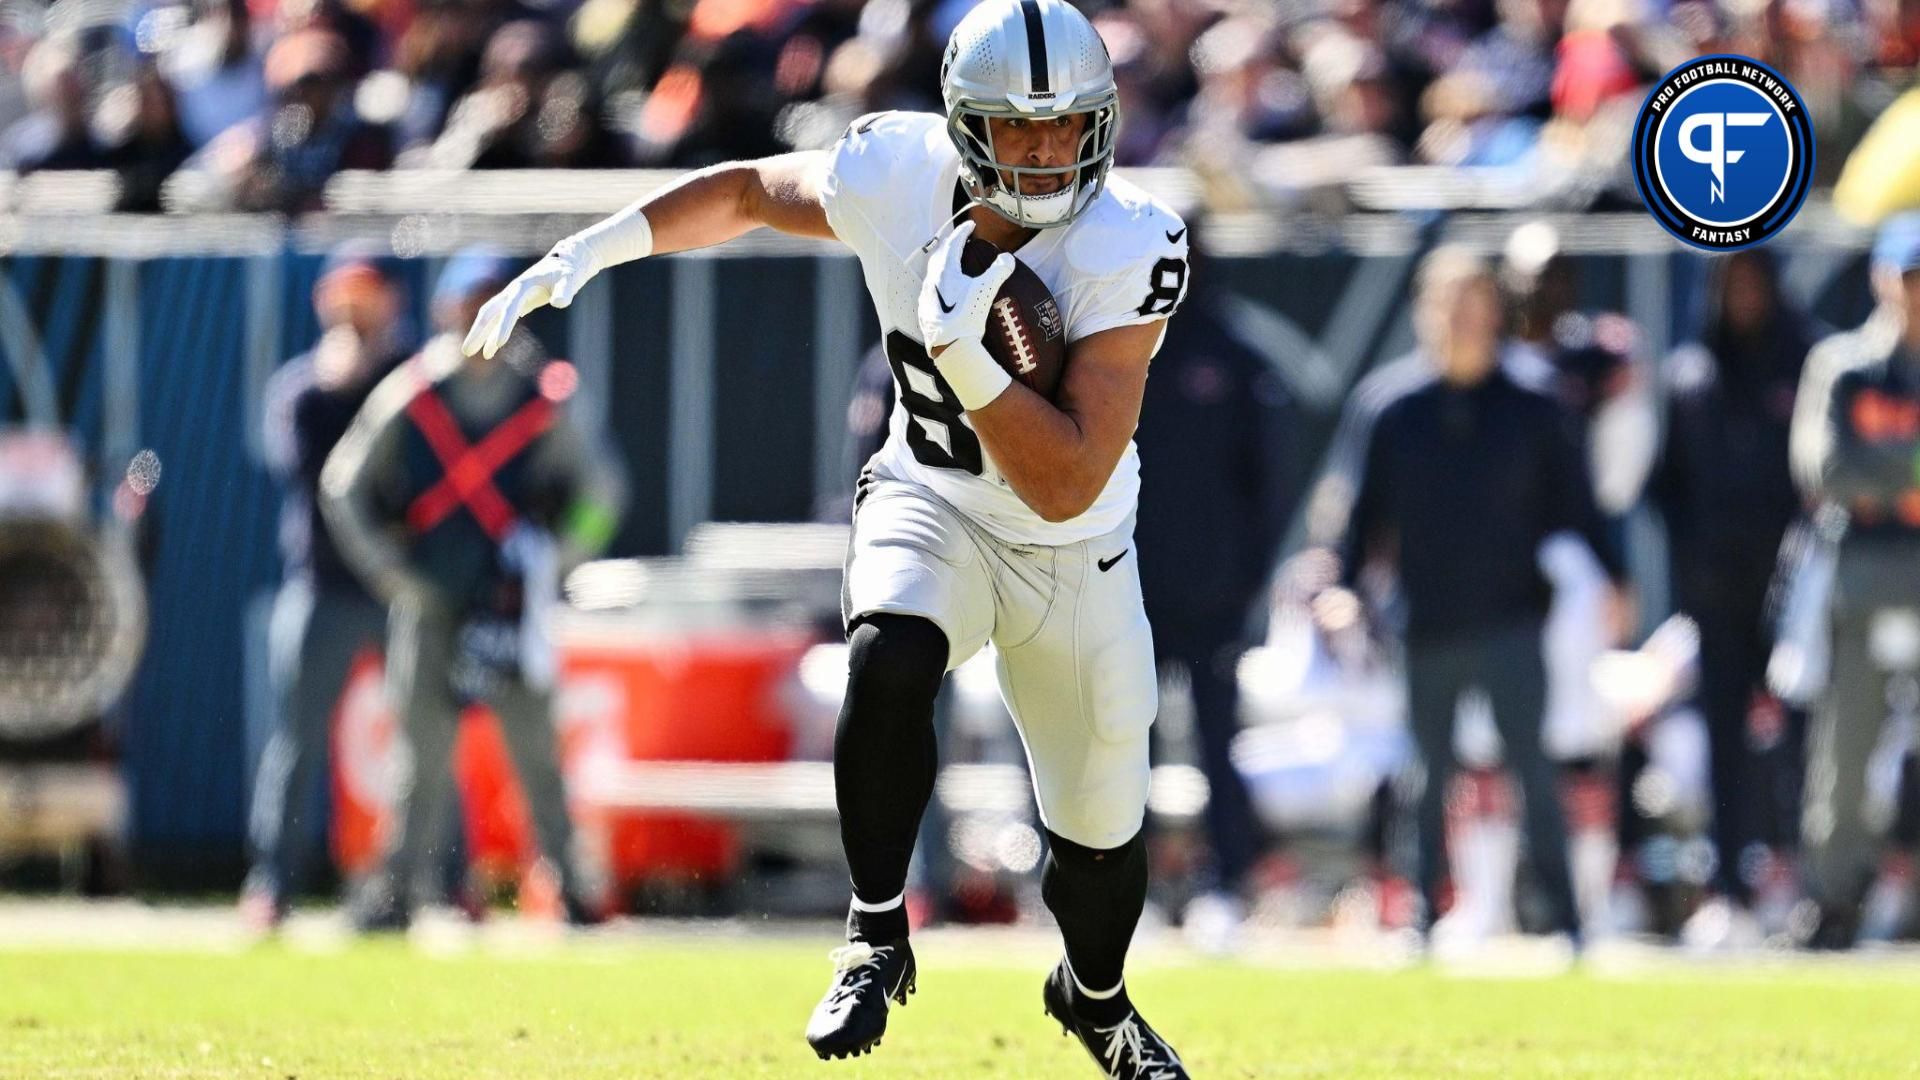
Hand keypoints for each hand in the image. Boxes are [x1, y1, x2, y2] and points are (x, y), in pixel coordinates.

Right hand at [462, 243, 596, 358]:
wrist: (565, 263)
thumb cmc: (567, 271)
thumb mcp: (570, 279)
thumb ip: (565, 290)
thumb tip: (559, 303)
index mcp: (523, 285)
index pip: (510, 308)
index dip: (504, 326)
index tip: (501, 345)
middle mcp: (513, 292)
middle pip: (489, 313)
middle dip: (478, 332)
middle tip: (466, 351)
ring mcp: (513, 298)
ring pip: (491, 318)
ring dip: (481, 335)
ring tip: (470, 353)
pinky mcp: (519, 304)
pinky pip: (501, 321)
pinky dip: (494, 334)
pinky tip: (490, 351)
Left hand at [917, 220, 1014, 349]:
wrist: (951, 347)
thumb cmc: (967, 316)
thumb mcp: (986, 290)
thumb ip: (998, 271)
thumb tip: (1007, 258)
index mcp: (945, 271)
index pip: (953, 244)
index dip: (962, 232)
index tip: (970, 225)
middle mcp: (931, 282)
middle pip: (939, 256)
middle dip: (950, 246)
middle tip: (960, 241)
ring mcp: (925, 298)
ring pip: (932, 274)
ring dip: (943, 265)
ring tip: (954, 265)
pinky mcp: (925, 313)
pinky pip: (931, 290)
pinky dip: (939, 283)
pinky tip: (945, 291)